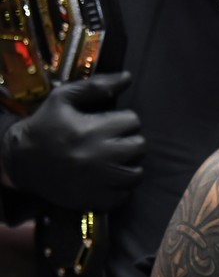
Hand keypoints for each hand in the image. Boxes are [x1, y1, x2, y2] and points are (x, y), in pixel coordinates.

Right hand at [0, 72, 144, 209]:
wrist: (20, 161)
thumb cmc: (44, 126)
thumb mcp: (63, 99)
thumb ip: (97, 86)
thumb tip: (128, 77)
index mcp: (92, 129)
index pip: (133, 121)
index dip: (123, 120)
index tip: (110, 124)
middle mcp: (100, 156)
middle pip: (140, 146)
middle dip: (129, 141)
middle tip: (113, 142)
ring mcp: (100, 181)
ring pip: (137, 172)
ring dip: (128, 165)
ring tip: (113, 160)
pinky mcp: (96, 199)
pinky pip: (125, 195)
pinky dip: (120, 187)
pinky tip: (106, 177)